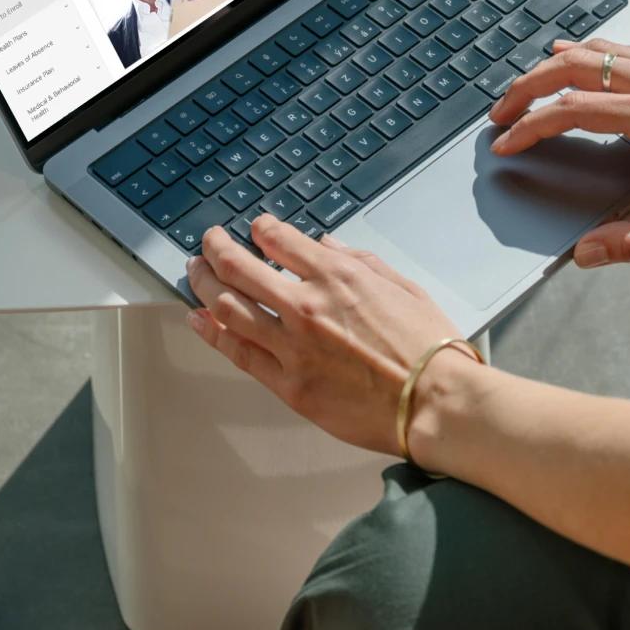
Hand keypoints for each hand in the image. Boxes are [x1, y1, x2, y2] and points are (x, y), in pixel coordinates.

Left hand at [186, 215, 469, 454]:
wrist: (435, 400)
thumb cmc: (428, 345)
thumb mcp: (401, 285)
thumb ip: (359, 260)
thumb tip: (327, 244)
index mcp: (338, 275)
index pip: (279, 240)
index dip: (261, 229)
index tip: (255, 229)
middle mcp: (307, 305)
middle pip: (239, 268)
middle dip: (216, 249)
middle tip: (208, 242)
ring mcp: (293, 347)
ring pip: (226, 308)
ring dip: (203, 285)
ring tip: (194, 273)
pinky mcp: (289, 385)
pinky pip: (238, 353)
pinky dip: (211, 333)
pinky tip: (197, 319)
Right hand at [489, 38, 629, 266]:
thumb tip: (588, 253)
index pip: (574, 111)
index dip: (532, 126)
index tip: (507, 142)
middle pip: (575, 69)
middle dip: (528, 87)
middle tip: (501, 111)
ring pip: (597, 52)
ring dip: (553, 65)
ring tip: (523, 83)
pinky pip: (623, 51)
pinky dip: (589, 50)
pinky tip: (575, 52)